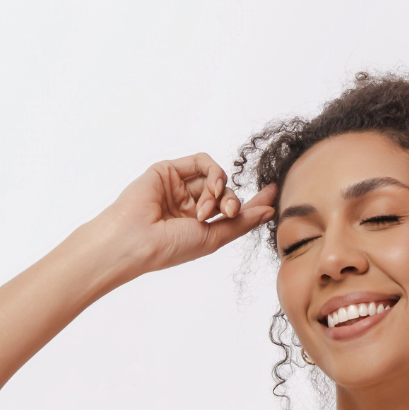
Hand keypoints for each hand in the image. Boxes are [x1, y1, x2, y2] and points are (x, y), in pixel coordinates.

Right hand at [82, 154, 276, 279]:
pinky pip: (202, 161)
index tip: (273, 193)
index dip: (253, 201)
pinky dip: (214, 173)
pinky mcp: (169, 170)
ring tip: (207, 209)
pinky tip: (211, 188)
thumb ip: (241, 223)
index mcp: (198, 224)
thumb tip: (269, 210)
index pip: (231, 208)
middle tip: (227, 213)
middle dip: (233, 201)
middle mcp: (189, 204)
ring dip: (221, 190)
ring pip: (216, 176)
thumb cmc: (168, 248)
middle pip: (227, 192)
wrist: (135, 240)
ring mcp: (178, 186)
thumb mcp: (213, 239)